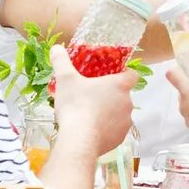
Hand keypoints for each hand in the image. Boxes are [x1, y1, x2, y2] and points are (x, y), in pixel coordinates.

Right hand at [49, 43, 135, 157]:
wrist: (79, 140)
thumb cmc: (76, 105)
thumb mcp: (65, 79)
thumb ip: (61, 61)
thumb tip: (56, 48)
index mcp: (120, 85)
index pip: (132, 75)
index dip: (124, 74)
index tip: (111, 76)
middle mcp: (128, 103)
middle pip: (123, 95)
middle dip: (109, 95)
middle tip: (90, 96)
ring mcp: (125, 122)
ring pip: (119, 114)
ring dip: (108, 113)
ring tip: (88, 115)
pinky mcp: (120, 139)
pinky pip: (114, 130)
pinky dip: (105, 129)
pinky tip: (90, 130)